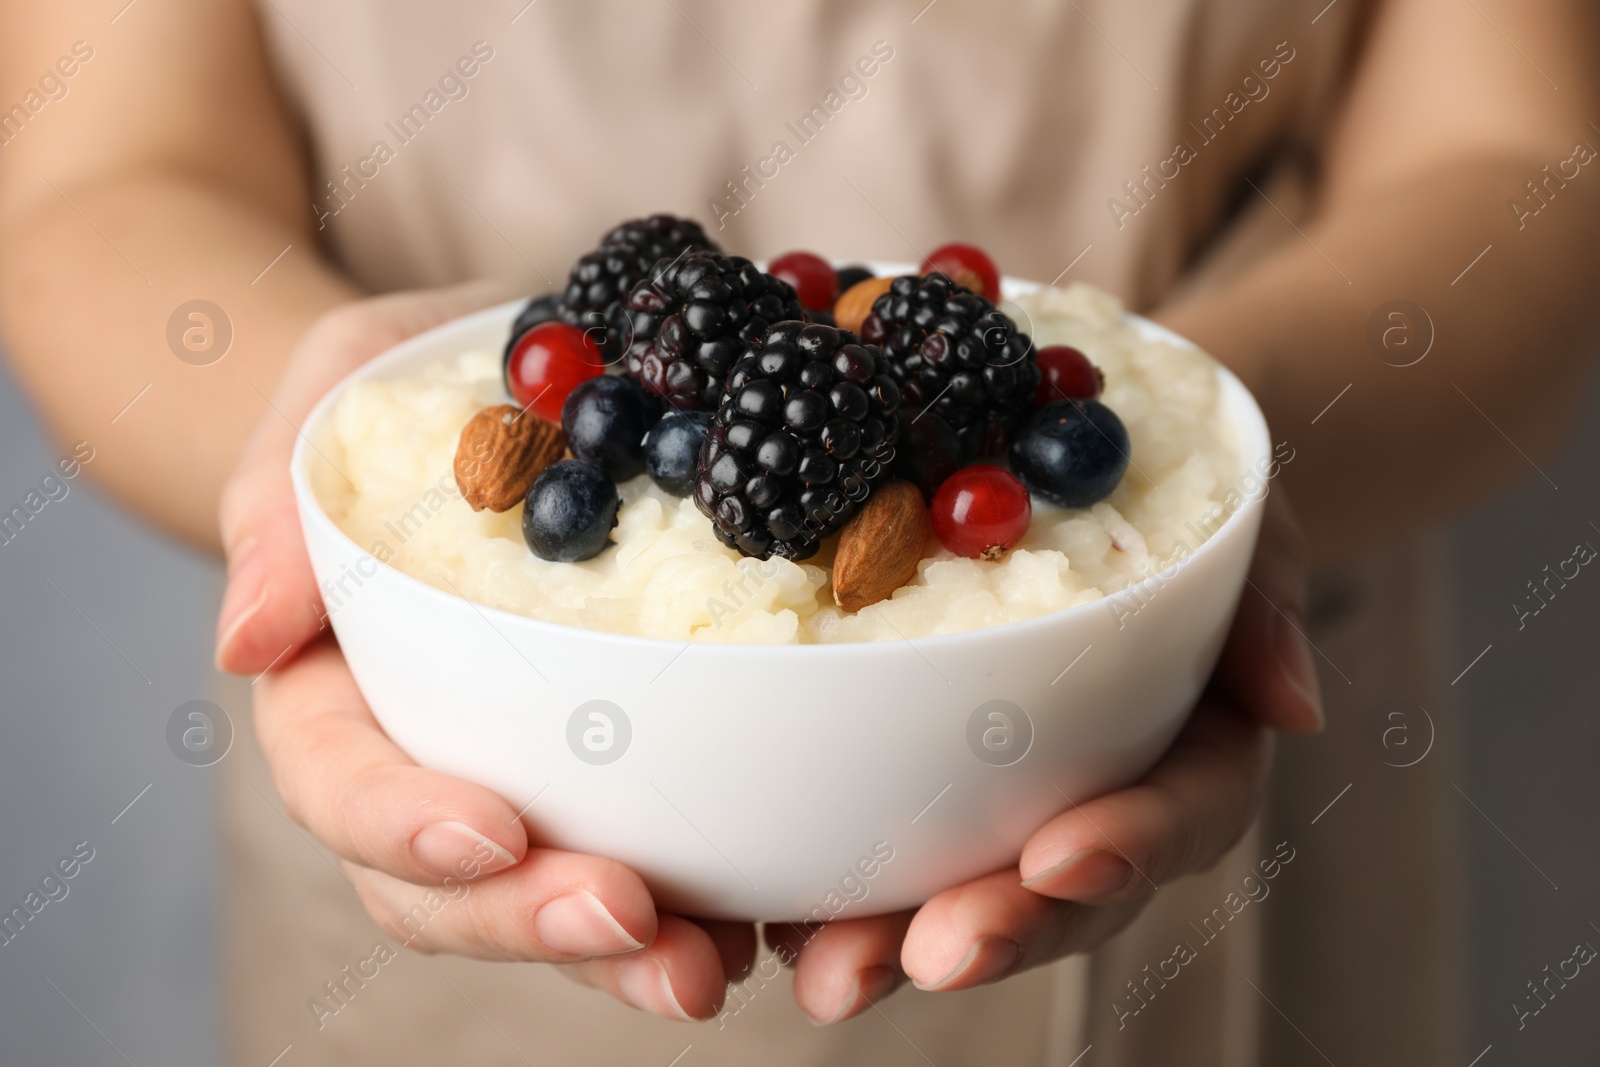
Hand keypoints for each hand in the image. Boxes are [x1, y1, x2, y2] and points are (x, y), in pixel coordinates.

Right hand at [217, 285, 753, 1020]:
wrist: (498, 381)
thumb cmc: (394, 388)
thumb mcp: (329, 392)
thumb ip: (281, 505)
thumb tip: (243, 640)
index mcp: (339, 686)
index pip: (343, 782)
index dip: (404, 826)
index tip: (491, 835)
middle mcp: (428, 755)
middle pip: (451, 884)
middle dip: (530, 918)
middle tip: (631, 920)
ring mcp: (524, 774)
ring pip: (551, 899)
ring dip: (626, 951)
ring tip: (710, 967)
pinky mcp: (617, 768)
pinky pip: (656, 851)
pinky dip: (712, 898)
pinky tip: (773, 919)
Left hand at [769, 489, 1320, 1023]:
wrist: (1087, 468)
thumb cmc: (1177, 493)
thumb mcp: (1243, 517)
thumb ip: (1266, 595)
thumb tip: (1291, 704)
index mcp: (1193, 742)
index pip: (1182, 811)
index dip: (1128, 843)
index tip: (1062, 856)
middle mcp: (1103, 792)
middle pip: (1066, 890)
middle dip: (1004, 929)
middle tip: (934, 955)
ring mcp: (1015, 801)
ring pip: (968, 893)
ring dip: (899, 940)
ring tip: (828, 971)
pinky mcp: (932, 788)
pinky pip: (890, 852)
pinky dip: (834, 891)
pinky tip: (775, 917)